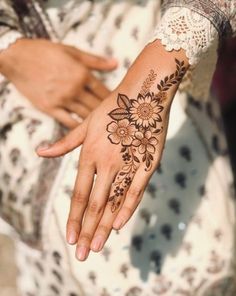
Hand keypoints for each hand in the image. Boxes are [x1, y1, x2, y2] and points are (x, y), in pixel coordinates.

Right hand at [0, 38, 116, 127]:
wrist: (16, 57)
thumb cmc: (44, 52)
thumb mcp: (72, 52)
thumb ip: (95, 61)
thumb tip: (116, 64)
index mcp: (82, 73)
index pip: (104, 91)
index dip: (113, 100)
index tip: (119, 107)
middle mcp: (74, 88)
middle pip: (97, 106)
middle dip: (108, 114)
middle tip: (117, 122)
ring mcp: (62, 100)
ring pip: (85, 115)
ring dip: (96, 123)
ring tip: (106, 129)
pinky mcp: (49, 108)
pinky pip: (68, 122)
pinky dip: (78, 128)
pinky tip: (86, 133)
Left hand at [37, 40, 188, 260]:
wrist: (143, 93)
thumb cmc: (112, 108)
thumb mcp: (85, 123)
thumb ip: (64, 143)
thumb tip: (40, 152)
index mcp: (90, 153)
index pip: (78, 193)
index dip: (73, 217)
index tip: (70, 238)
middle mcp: (107, 162)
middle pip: (94, 203)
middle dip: (87, 230)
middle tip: (82, 254)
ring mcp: (128, 163)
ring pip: (114, 201)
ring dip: (105, 226)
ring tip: (97, 247)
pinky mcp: (148, 162)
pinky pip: (136, 190)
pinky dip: (127, 209)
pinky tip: (119, 226)